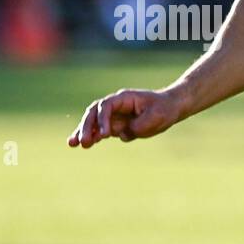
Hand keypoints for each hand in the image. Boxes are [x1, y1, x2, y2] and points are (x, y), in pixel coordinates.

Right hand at [67, 87, 182, 148]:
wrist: (170, 108)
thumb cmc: (164, 109)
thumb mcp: (156, 117)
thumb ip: (139, 126)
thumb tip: (123, 135)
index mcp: (123, 98)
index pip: (106, 106)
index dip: (103, 120)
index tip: (106, 135)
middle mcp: (115, 105)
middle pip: (94, 113)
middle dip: (87, 127)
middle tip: (83, 142)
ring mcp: (114, 115)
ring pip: (93, 122)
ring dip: (83, 132)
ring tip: (73, 144)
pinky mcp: (116, 125)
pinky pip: (100, 131)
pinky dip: (92, 136)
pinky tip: (81, 145)